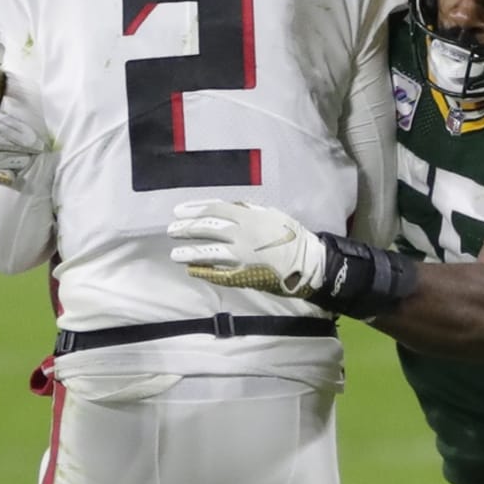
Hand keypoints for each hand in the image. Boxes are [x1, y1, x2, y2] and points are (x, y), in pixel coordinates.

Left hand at [167, 200, 326, 296]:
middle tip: (171, 230)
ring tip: (175, 254)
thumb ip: (248, 210)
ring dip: (189, 253)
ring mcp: (242, 256)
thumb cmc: (293, 236)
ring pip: (209, 252)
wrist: (311, 263)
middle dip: (186, 229)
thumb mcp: (272, 214)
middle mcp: (243, 235)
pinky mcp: (244, 276)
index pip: (215, 209)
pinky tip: (192, 270)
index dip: (194, 210)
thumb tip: (225, 208)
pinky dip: (204, 271)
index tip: (177, 212)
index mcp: (250, 217)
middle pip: (207, 229)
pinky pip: (219, 274)